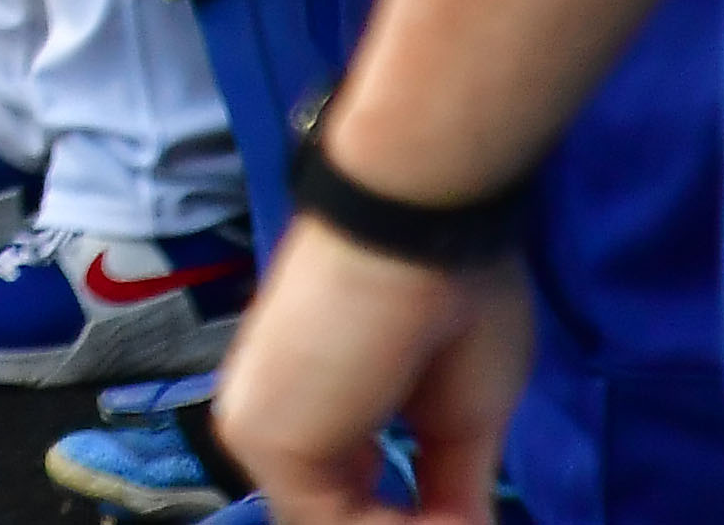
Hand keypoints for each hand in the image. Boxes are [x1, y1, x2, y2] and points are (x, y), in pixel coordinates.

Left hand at [216, 217, 526, 524]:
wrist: (417, 228)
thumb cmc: (447, 294)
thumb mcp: (459, 417)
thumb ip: (446, 485)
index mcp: (307, 408)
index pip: (346, 502)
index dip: (412, 517)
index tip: (459, 513)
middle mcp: (271, 420)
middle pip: (333, 515)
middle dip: (411, 523)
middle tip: (464, 516)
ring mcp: (258, 429)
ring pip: (332, 524)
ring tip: (462, 514)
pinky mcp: (265, 436)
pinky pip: (329, 524)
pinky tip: (442, 516)